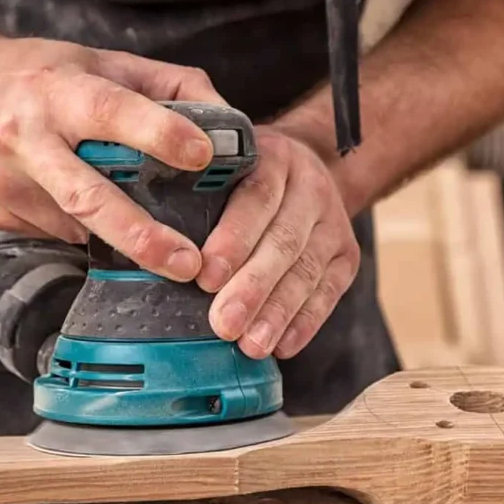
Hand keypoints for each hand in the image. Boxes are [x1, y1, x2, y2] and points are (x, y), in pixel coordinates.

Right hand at [0, 36, 226, 280]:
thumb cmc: (50, 77)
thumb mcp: (109, 62)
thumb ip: (175, 87)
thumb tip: (231, 127)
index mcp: (57, 90)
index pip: (111, 111)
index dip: (158, 133)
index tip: (204, 156)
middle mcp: (23, 135)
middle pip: (87, 194)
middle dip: (142, 235)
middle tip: (190, 264)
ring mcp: (4, 179)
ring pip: (78, 225)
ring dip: (123, 239)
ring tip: (162, 247)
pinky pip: (59, 234)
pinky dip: (90, 233)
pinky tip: (98, 218)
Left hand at [196, 128, 360, 358]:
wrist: (312, 165)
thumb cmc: (249, 175)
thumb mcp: (225, 165)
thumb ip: (197, 192)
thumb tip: (156, 247)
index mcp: (274, 158)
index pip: (257, 197)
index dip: (233, 238)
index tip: (206, 275)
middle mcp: (310, 187)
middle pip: (283, 241)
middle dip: (253, 288)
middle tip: (224, 324)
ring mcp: (333, 222)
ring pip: (307, 271)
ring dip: (278, 312)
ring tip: (252, 344)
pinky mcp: (347, 254)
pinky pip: (329, 292)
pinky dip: (306, 322)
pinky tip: (283, 344)